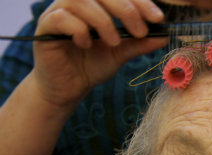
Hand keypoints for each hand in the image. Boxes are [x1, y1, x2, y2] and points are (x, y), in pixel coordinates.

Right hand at [31, 0, 168, 108]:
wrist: (68, 88)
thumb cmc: (92, 65)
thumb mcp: (121, 54)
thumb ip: (139, 43)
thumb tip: (164, 35)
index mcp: (97, 4)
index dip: (140, 2)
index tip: (158, 18)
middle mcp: (77, 2)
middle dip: (126, 9)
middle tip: (140, 31)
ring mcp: (59, 12)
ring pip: (81, 1)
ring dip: (103, 20)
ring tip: (114, 42)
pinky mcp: (46, 25)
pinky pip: (62, 17)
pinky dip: (79, 29)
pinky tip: (87, 44)